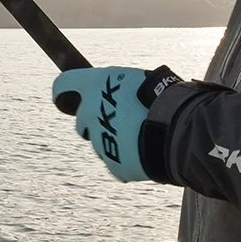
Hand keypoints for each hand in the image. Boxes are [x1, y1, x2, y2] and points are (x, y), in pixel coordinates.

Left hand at [52, 65, 179, 181]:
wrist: (178, 128)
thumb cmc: (162, 95)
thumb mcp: (137, 77)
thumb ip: (116, 85)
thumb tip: (114, 89)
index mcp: (95, 85)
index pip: (62, 85)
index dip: (63, 91)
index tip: (65, 97)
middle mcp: (90, 112)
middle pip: (81, 118)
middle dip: (94, 118)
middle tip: (118, 117)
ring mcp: (100, 140)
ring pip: (99, 140)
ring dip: (113, 137)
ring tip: (140, 133)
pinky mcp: (113, 163)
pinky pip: (115, 160)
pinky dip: (126, 157)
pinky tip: (145, 149)